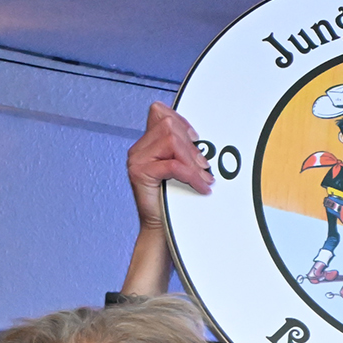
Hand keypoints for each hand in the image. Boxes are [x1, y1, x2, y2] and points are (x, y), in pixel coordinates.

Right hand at [127, 102, 211, 232]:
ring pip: (171, 141)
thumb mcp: (182, 171)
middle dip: (192, 147)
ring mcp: (137, 159)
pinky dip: (192, 176)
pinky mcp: (140, 173)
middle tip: (204, 168)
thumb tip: (201, 142)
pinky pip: (173, 165)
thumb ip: (184, 153)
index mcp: (148, 144)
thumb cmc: (173, 203)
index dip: (182, 121)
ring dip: (193, 160)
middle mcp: (139, 149)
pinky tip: (200, 187)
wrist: (162, 229)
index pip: (160, 112)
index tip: (197, 140)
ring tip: (203, 178)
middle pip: (169, 126)